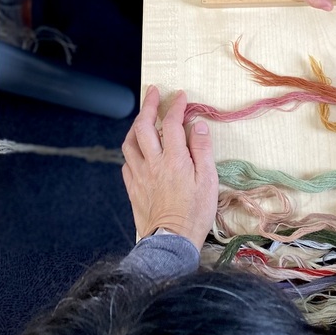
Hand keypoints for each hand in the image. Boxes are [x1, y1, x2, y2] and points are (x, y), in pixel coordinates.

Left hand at [121, 85, 218, 247]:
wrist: (171, 241)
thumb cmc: (195, 213)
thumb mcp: (208, 181)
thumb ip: (202, 150)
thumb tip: (198, 125)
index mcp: (174, 159)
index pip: (172, 123)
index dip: (176, 106)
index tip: (180, 96)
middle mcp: (152, 163)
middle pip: (144, 126)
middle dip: (148, 105)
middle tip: (154, 92)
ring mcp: (139, 175)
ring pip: (129, 142)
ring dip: (135, 126)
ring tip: (143, 118)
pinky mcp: (133, 188)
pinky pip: (127, 163)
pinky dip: (132, 151)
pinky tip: (138, 150)